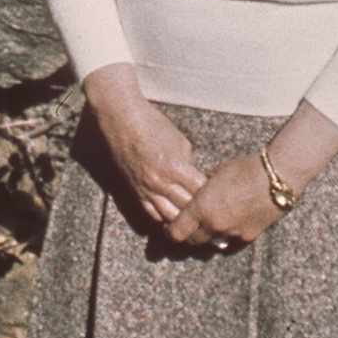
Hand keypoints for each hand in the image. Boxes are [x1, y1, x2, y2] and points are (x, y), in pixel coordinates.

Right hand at [86, 68, 202, 238]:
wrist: (121, 119)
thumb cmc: (151, 125)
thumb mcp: (179, 141)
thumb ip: (188, 163)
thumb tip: (195, 178)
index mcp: (175, 167)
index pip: (200, 191)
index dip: (211, 194)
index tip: (216, 194)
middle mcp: (160, 182)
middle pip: (187, 208)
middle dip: (200, 209)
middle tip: (208, 210)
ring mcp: (146, 189)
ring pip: (170, 217)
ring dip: (182, 218)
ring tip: (192, 218)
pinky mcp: (135, 192)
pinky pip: (152, 214)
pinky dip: (164, 217)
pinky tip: (173, 215)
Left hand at [177, 151, 282, 250]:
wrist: (277, 176)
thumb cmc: (245, 168)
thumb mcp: (216, 173)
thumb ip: (203, 188)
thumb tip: (198, 194)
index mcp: (202, 208)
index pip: (176, 232)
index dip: (169, 232)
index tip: (169, 228)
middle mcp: (214, 225)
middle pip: (193, 241)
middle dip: (189, 234)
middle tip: (190, 226)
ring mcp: (232, 233)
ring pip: (212, 242)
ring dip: (209, 235)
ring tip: (213, 221)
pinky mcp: (248, 236)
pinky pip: (231, 240)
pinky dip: (229, 233)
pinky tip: (233, 220)